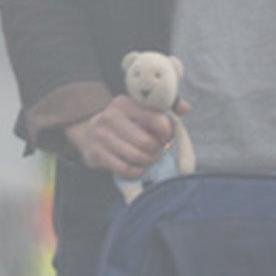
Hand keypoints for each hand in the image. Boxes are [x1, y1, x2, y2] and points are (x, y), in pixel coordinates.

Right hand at [66, 94, 181, 178]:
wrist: (88, 134)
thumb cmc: (123, 123)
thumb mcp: (139, 110)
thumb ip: (163, 108)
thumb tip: (187, 108)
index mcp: (124, 103)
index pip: (155, 118)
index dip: (165, 133)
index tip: (165, 138)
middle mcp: (110, 116)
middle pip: (146, 142)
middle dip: (156, 151)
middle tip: (157, 152)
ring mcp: (101, 136)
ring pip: (136, 156)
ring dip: (148, 162)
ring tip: (149, 160)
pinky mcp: (95, 154)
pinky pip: (125, 169)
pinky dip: (137, 172)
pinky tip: (139, 168)